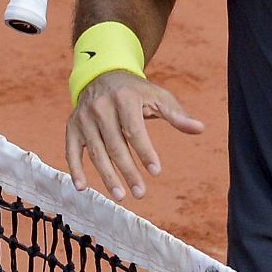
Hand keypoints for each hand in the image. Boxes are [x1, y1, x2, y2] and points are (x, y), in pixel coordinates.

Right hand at [66, 68, 202, 200]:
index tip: (156, 172)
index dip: (145, 152)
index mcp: (124, 98)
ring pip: (95, 151)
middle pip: (115, 145)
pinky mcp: (72, 126)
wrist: (103, 75)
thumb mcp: (158, 97)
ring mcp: (84, 117)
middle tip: (141, 193)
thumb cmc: (136, 92)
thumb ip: (177, 114)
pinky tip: (83, 187)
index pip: (134, 129)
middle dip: (128, 171)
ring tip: (120, 195)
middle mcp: (100, 107)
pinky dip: (75, 169)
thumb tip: (200, 129)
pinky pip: (71, 150)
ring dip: (107, 176)